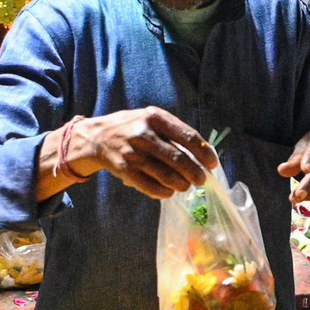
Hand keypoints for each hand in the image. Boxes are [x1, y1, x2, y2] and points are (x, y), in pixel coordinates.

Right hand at [60, 107, 216, 198]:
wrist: (97, 137)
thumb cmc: (132, 127)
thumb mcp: (151, 119)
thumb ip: (174, 131)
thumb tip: (203, 152)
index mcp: (155, 117)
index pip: (188, 137)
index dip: (204, 153)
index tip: (212, 164)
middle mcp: (144, 134)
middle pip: (179, 159)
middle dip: (195, 173)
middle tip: (201, 179)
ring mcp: (133, 153)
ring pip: (166, 175)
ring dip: (181, 184)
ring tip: (186, 186)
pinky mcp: (125, 169)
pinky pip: (150, 186)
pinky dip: (164, 192)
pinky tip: (169, 192)